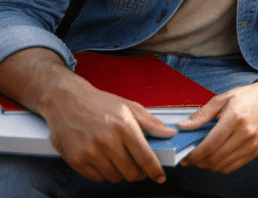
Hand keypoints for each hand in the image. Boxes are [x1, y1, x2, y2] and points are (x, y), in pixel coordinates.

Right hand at [44, 86, 176, 183]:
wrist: (66, 101)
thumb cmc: (100, 103)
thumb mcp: (130, 107)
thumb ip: (151, 123)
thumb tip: (169, 134)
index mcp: (124, 127)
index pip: (145, 157)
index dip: (155, 170)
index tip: (160, 177)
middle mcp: (107, 141)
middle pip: (131, 172)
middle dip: (139, 172)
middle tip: (138, 165)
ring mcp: (90, 152)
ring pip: (114, 177)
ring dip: (120, 172)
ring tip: (118, 158)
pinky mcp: (76, 160)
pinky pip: (97, 178)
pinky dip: (103, 173)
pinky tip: (103, 159)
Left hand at [176, 82, 257, 173]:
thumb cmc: (247, 97)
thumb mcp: (223, 98)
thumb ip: (202, 114)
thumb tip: (183, 126)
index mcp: (235, 118)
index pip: (209, 145)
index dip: (194, 154)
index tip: (186, 156)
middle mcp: (245, 133)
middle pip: (214, 158)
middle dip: (199, 161)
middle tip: (192, 158)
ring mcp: (252, 144)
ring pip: (222, 165)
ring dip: (209, 165)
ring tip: (203, 158)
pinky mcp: (256, 151)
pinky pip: (233, 167)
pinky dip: (221, 166)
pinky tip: (217, 158)